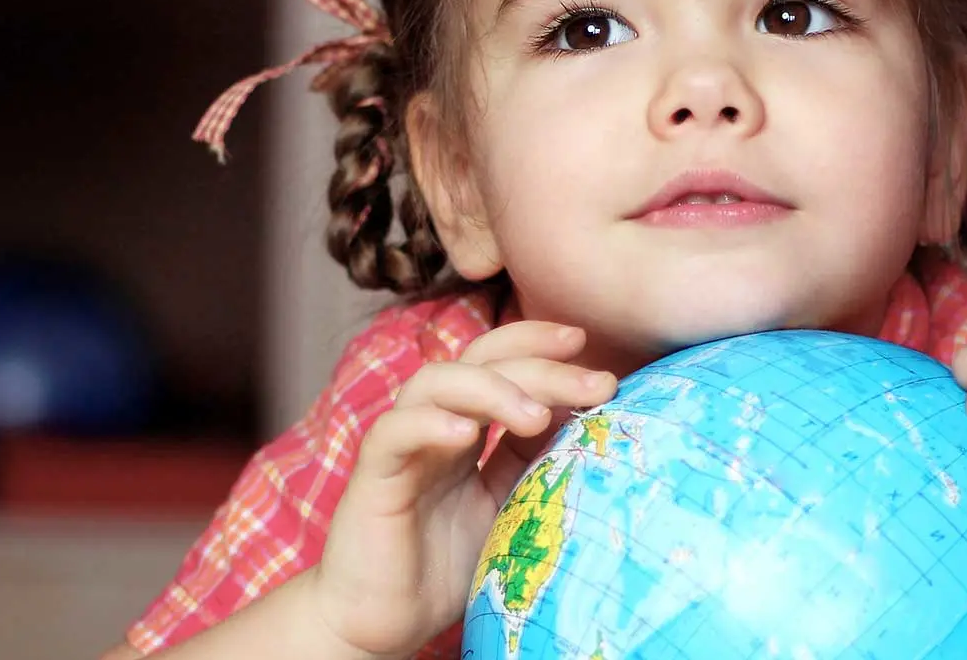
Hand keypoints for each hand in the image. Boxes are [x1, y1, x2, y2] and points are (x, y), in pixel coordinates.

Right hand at [310, 321, 618, 658]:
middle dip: (540, 366)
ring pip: (435, 382)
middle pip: (479, 363)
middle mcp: (434, 425)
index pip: (499, 361)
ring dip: (491, 389)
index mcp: (467, 428)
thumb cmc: (444, 565)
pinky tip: (464, 434)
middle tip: (594, 384)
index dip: (538, 346)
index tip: (588, 350)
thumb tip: (580, 415)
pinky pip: (393, 434)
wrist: (384, 621)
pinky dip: (427, 424)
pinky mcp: (372, 480)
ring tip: (534, 417)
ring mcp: (402, 447)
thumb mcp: (507, 506)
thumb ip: (530, 460)